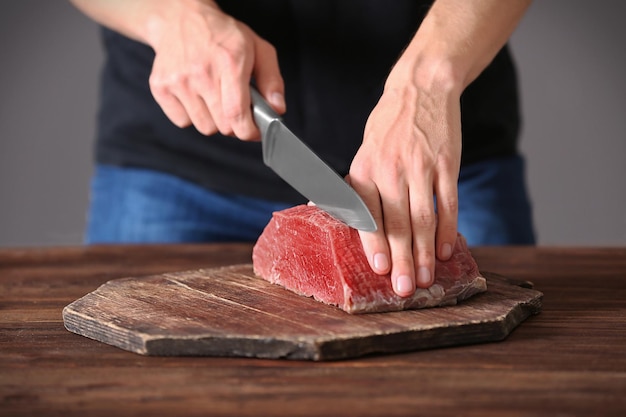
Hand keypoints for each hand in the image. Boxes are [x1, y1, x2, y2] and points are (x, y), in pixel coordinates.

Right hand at [146, 1, 284, 138]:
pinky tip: (196, 96)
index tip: (253, 131)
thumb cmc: (223, 35)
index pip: (237, 114)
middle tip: (235, 107)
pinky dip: (192, 115)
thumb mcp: (258, 48)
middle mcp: (201, 72)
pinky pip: (182, 121)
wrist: (180, 19)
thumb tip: (277, 109)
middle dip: (234, 123)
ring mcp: (178, 81)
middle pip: (223, 126)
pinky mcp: (161, 87)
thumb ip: (272, 80)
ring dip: (214, 120)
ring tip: (214, 98)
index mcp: (229, 62)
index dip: (248, 131)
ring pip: (204, 127)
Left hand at [349, 73, 461, 296]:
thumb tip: (334, 214)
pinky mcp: (447, 164)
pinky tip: (447, 251)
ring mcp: (421, 167)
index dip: (376, 243)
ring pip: (423, 219)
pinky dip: (448, 230)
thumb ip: (356, 188)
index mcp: (364, 170)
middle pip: (397, 223)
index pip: (369, 214)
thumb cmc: (387, 128)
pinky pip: (448, 203)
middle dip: (402, 260)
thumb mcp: (363, 153)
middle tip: (406, 289)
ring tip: (428, 279)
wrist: (421, 89)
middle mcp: (390, 170)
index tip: (380, 270)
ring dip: (426, 253)